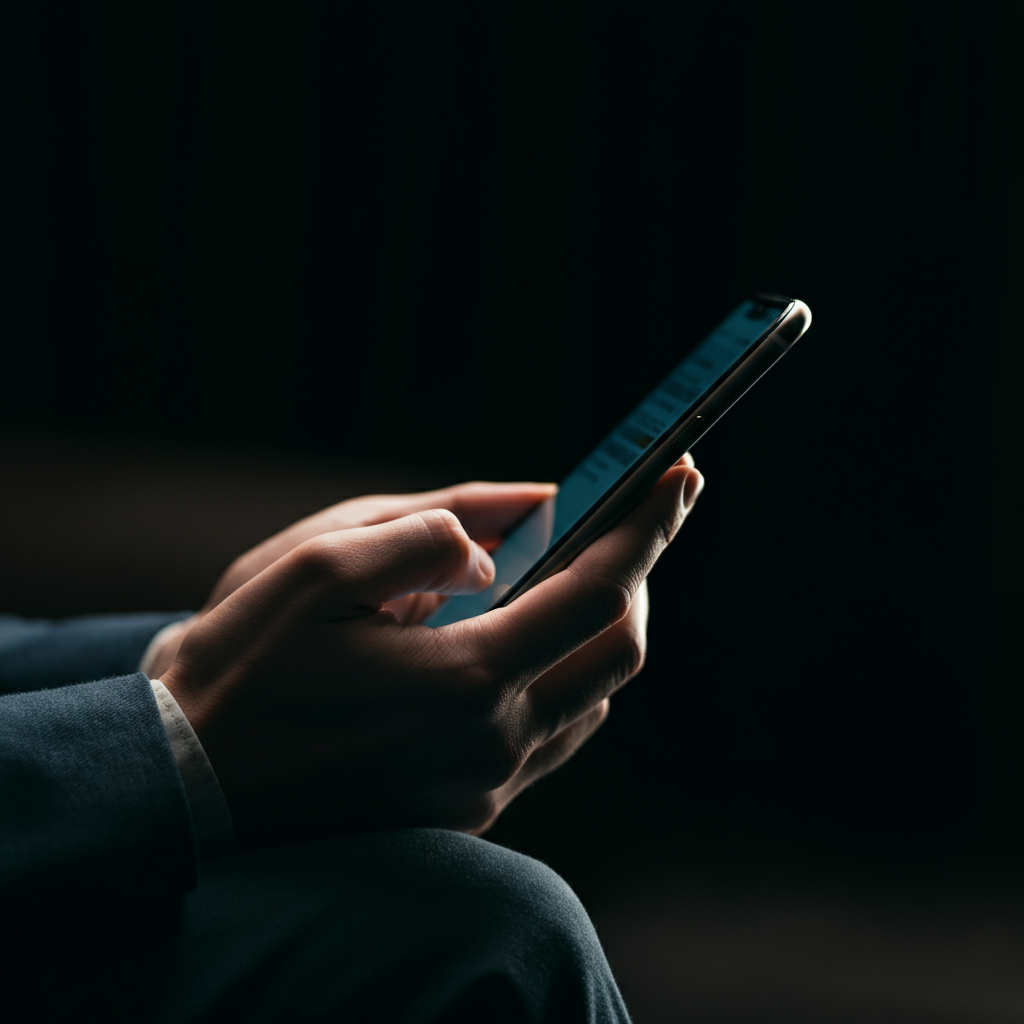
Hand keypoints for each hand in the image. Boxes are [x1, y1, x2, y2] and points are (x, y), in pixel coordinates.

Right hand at [160, 460, 703, 847]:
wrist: (189, 786)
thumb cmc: (240, 671)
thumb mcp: (312, 569)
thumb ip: (421, 537)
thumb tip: (499, 538)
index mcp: (465, 679)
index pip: (598, 591)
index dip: (646, 526)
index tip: (680, 476)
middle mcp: (495, 741)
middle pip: (619, 650)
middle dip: (636, 576)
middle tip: (624, 523)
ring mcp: (486, 783)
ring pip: (594, 696)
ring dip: (598, 629)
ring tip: (567, 574)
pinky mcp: (470, 807)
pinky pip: (555, 734)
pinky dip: (564, 676)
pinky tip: (526, 641)